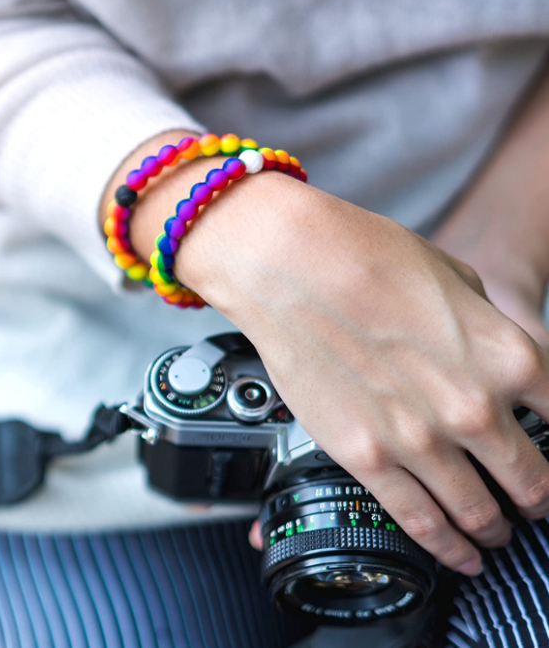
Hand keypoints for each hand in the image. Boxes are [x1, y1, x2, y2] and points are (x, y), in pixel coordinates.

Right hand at [174, 179, 548, 575]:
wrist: (291, 265)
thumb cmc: (365, 258)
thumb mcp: (454, 279)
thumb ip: (484, 332)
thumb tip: (487, 361)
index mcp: (508, 356)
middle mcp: (473, 407)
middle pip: (531, 481)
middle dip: (538, 499)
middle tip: (533, 505)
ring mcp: (418, 440)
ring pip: (476, 511)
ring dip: (493, 528)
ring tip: (493, 534)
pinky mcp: (364, 457)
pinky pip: (418, 521)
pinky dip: (447, 549)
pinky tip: (460, 556)